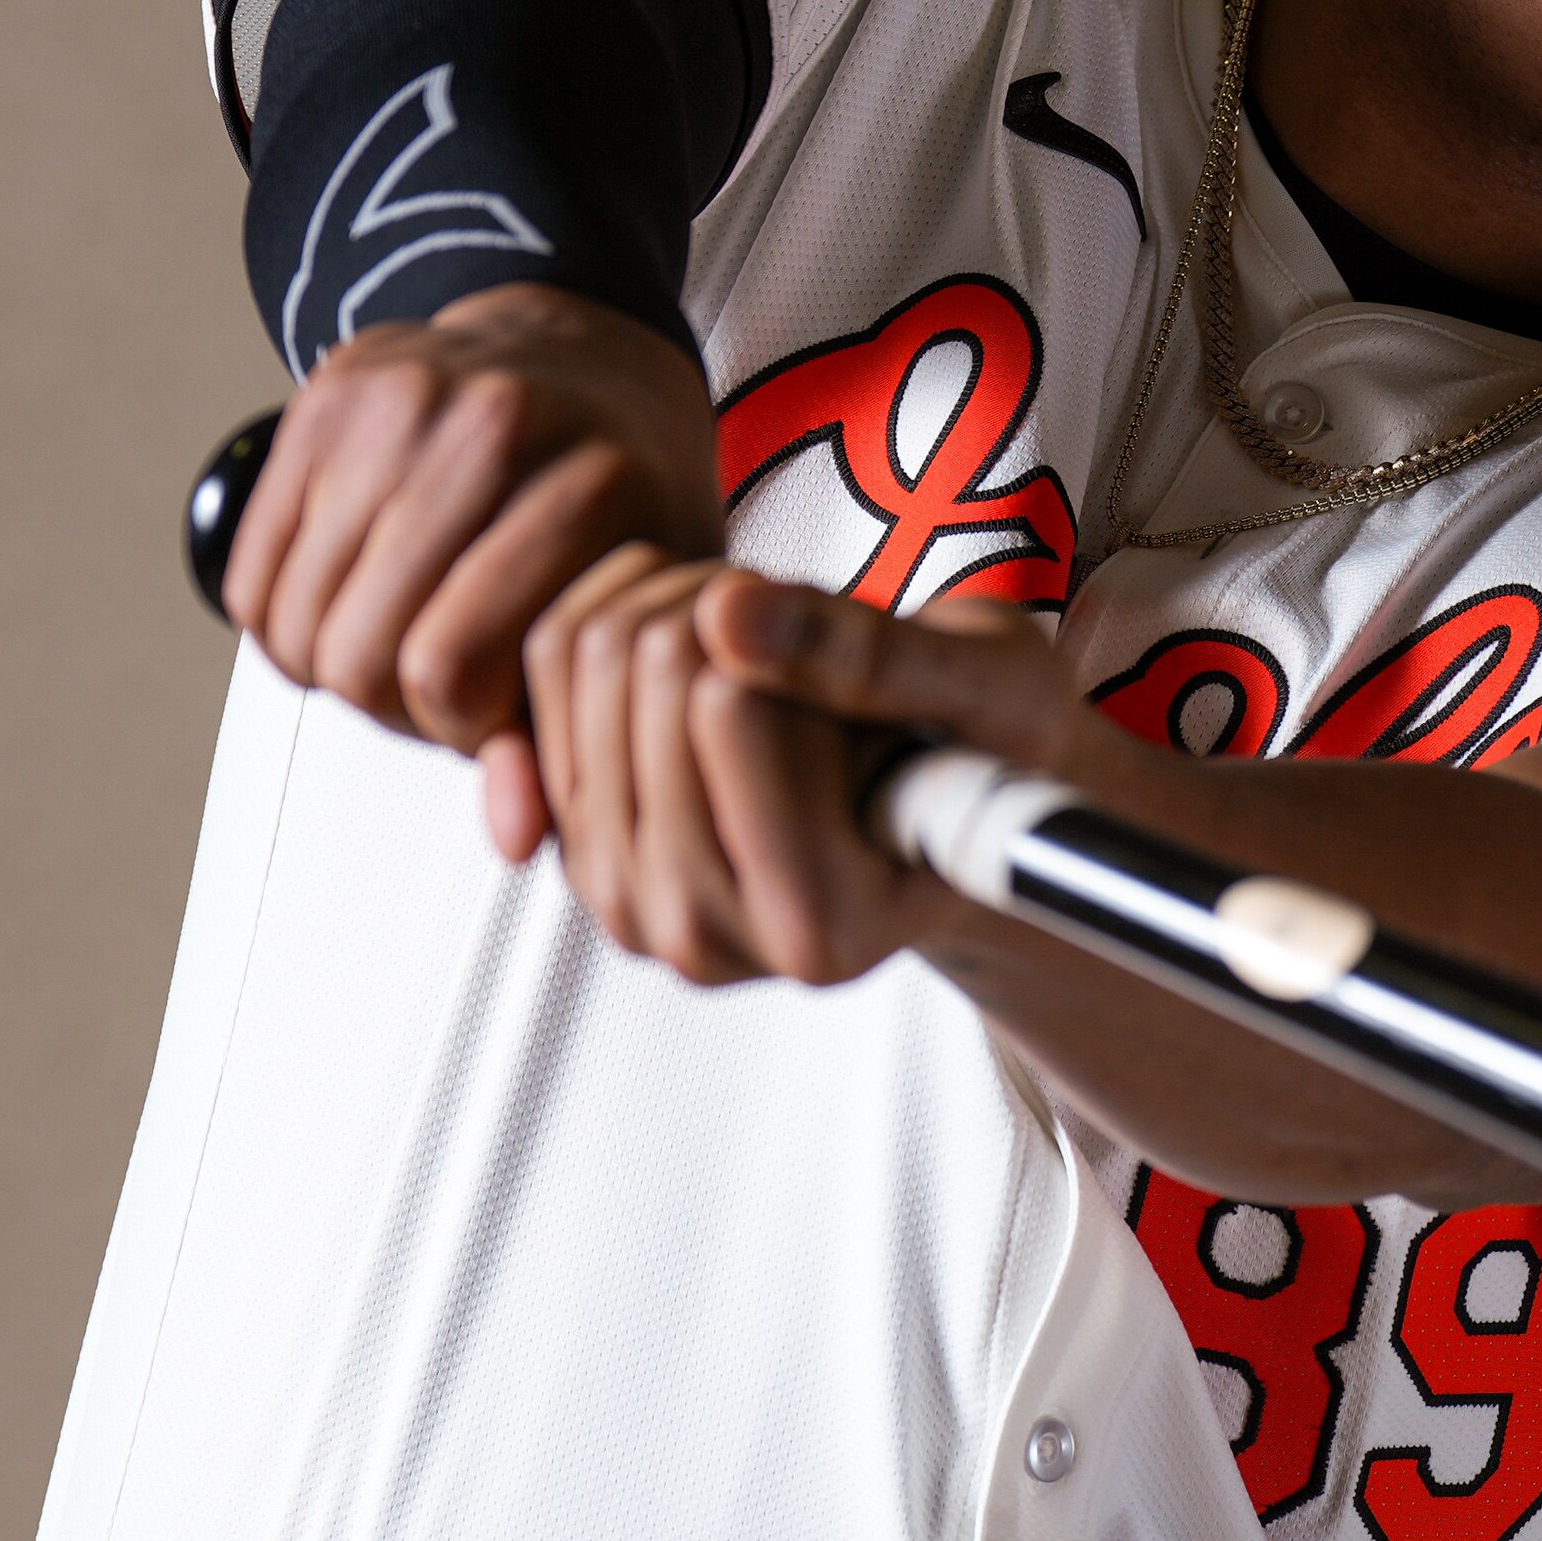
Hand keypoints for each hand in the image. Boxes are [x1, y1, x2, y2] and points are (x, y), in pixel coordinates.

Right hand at [216, 281, 721, 855]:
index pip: (446, 671)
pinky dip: (288, 620)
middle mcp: (491, 428)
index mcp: (589, 486)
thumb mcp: (637, 615)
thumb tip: (513, 841)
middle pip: (360, 652)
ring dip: (338, 667)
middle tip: (443, 689)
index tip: (495, 714)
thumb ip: (573, 729)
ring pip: (294, 622)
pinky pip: (252, 573)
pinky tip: (356, 606)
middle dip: (394, 706)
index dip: (458, 728)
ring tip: (406, 645)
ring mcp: (400, 400)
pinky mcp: (326, 391)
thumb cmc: (625, 499)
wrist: (589, 354)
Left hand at [523, 560, 1114, 989]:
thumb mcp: (992, 685)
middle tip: (814, 638)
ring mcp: (628, 903)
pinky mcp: (576, 847)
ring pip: (592, 657)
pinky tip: (712, 645)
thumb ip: (874, 660)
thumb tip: (724, 616)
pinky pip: (549, 663)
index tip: (865, 662)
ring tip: (774, 644)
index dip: (803, 637)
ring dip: (681, 600)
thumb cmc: (990, 746)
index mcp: (820, 931)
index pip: (732, 709)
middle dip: (735, 606)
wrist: (943, 800)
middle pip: (653, 675)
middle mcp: (706, 940)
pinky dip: (626, 610)